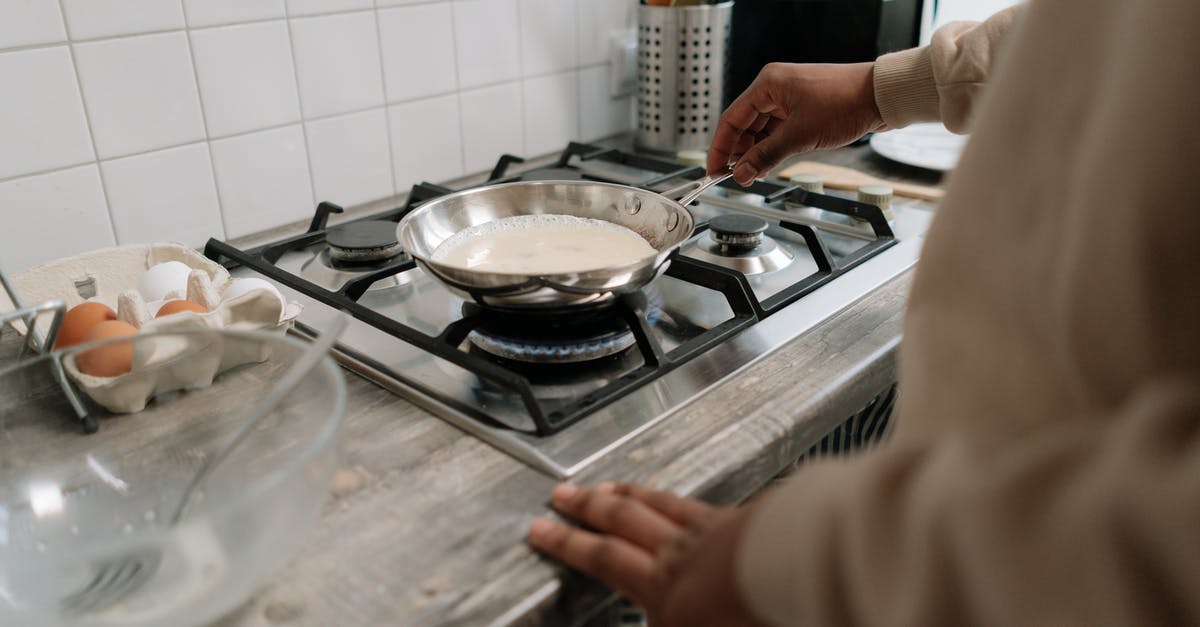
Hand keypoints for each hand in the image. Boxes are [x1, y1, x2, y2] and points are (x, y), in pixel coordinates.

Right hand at [527, 482, 763, 626]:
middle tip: (562, 494)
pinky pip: (698, 504)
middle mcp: (680, 554)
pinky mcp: (745, 523)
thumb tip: (646, 622)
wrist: (806, 576)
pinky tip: (681, 499)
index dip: (568, 544)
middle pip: (623, 522)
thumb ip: (657, 625)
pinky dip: (678, 499)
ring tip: (609, 487)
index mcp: (664, 590)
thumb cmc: (752, 618)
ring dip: (627, 496)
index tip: (541, 529)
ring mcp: (713, 532)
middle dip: (586, 509)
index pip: (604, 560)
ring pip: (659, 506)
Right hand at [708, 62, 885, 184]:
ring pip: (761, 130)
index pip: (731, 119)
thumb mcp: (800, 135)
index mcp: (768, 84)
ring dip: (756, 152)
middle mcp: (775, 88)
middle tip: (737, 177)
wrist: (880, 96)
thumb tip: (741, 173)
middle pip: (744, 125)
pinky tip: (770, 163)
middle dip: (739, 153)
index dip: (720, 148)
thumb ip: (766, 156)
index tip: (714, 170)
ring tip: (754, 173)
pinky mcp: (803, 108)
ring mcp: (789, 97)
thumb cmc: (845, 102)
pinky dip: (772, 147)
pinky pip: (777, 130)